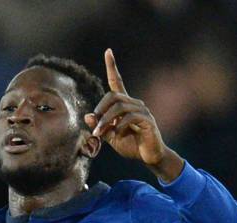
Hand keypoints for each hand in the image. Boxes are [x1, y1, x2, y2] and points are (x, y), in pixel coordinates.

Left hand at [84, 49, 182, 181]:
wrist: (149, 157)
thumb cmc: (130, 145)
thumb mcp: (110, 137)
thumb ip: (100, 126)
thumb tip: (87, 116)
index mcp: (124, 105)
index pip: (117, 81)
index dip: (112, 66)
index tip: (108, 51)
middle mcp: (134, 103)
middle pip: (113, 96)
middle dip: (100, 109)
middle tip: (94, 126)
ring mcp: (142, 110)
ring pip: (120, 107)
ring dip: (106, 120)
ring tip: (99, 133)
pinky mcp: (148, 120)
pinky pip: (130, 117)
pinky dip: (119, 125)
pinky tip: (115, 134)